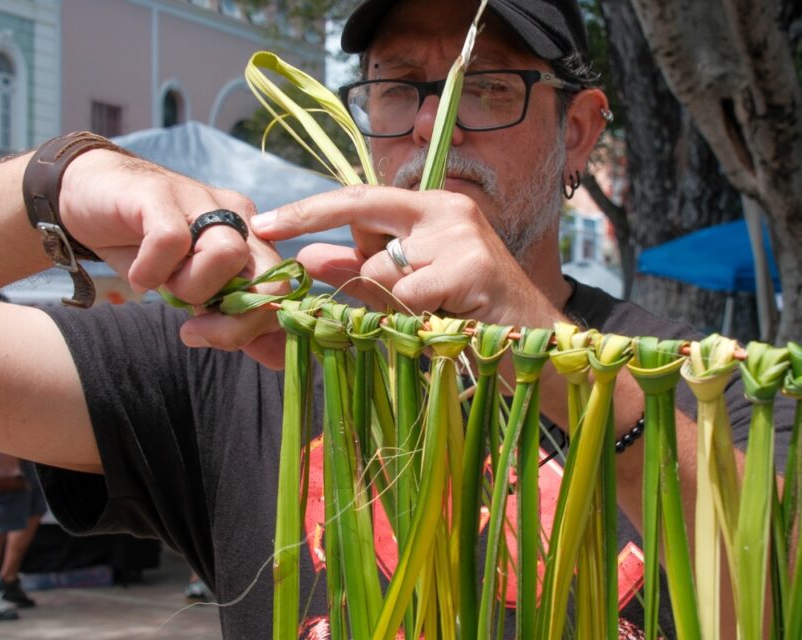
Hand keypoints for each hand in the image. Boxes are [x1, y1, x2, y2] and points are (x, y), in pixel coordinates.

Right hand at [56, 150, 287, 367]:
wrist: (87, 198)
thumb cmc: (145, 250)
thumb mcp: (193, 292)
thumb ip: (232, 319)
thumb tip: (278, 360)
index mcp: (250, 241)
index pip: (283, 291)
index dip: (259, 328)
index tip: (220, 340)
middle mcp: (236, 218)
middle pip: (270, 277)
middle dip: (235, 323)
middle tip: (193, 330)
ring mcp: (200, 202)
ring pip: (228, 254)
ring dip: (193, 288)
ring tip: (164, 287)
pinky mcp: (159, 194)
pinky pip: (170, 240)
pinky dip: (152, 271)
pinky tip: (138, 276)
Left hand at [250, 186, 561, 327]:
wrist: (536, 343)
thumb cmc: (471, 317)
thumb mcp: (407, 291)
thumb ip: (359, 271)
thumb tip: (305, 259)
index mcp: (432, 208)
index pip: (360, 198)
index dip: (310, 210)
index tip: (264, 223)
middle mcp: (447, 210)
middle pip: (366, 225)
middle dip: (334, 245)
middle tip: (312, 259)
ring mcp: (462, 236)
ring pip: (384, 271)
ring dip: (394, 306)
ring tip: (433, 316)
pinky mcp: (471, 267)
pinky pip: (408, 297)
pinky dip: (416, 319)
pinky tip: (449, 322)